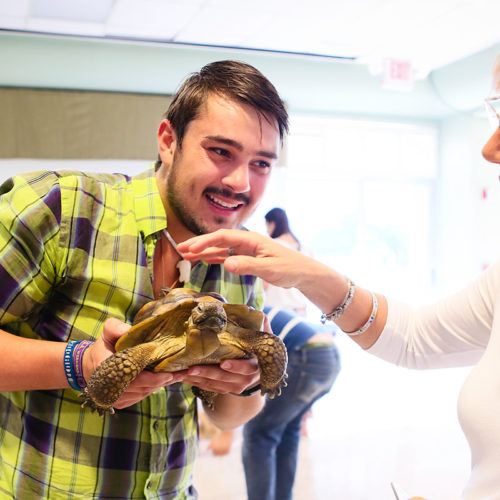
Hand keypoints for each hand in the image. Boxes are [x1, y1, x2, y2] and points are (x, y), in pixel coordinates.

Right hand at [83, 318, 181, 408]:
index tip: (167, 374)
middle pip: (141, 387)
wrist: (90, 363)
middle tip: (180, 374)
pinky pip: (141, 396)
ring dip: (161, 385)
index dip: (150, 377)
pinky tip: (168, 380)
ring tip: (179, 375)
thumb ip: (115, 328)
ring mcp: (116, 397)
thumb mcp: (107, 332)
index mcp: (105, 369)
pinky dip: (154, 388)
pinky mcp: (122, 401)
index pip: (131, 377)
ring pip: (143, 392)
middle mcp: (110, 387)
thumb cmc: (104, 345)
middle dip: (161, 381)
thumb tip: (127, 330)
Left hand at [174, 314, 272, 396]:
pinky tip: (183, 377)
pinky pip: (209, 388)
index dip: (236, 366)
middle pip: (226, 378)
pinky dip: (196, 383)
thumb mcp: (261, 335)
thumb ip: (258, 324)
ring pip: (215, 385)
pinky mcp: (225, 389)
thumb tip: (251, 310)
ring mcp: (235, 386)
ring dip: (198, 379)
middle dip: (208, 373)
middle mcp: (246, 378)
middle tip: (192, 368)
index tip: (223, 363)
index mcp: (256, 364)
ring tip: (181, 373)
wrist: (259, 367)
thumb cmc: (257, 345)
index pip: (247, 368)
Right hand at [178, 229, 309, 288]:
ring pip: (221, 249)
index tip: (191, 248)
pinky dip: (215, 258)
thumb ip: (248, 266)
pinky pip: (228, 256)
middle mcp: (247, 242)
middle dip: (199, 244)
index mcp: (252, 240)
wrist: (304, 273)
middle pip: (219, 240)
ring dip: (204, 251)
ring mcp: (247, 250)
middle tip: (181, 249)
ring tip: (186, 255)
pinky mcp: (249, 259)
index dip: (205, 242)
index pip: (223, 237)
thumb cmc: (290, 268)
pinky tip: (204, 259)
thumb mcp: (269, 269)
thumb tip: (226, 263)